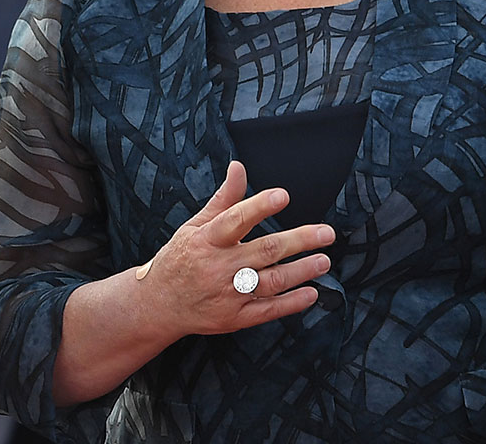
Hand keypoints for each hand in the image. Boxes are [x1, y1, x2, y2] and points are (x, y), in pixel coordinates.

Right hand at [137, 161, 334, 336]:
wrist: (159, 303)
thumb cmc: (180, 258)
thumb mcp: (195, 226)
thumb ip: (224, 199)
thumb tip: (239, 167)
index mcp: (207, 240)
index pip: (235, 220)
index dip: (259, 207)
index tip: (282, 195)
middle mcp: (219, 267)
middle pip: (264, 251)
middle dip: (298, 241)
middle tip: (326, 233)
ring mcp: (228, 294)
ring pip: (271, 282)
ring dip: (301, 271)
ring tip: (323, 260)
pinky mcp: (235, 317)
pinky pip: (268, 310)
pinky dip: (291, 303)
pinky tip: (311, 293)